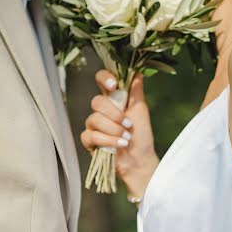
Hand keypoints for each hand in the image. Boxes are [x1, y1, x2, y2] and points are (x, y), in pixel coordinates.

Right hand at [81, 70, 159, 197]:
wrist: (140, 160)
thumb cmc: (141, 136)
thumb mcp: (141, 111)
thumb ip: (136, 91)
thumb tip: (137, 70)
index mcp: (113, 99)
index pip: (102, 80)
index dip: (104, 78)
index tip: (114, 86)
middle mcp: (101, 110)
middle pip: (96, 101)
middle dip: (114, 114)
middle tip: (128, 124)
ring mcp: (93, 125)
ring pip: (94, 119)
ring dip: (113, 129)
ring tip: (126, 138)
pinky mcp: (89, 141)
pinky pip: (91, 135)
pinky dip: (108, 140)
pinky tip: (119, 145)